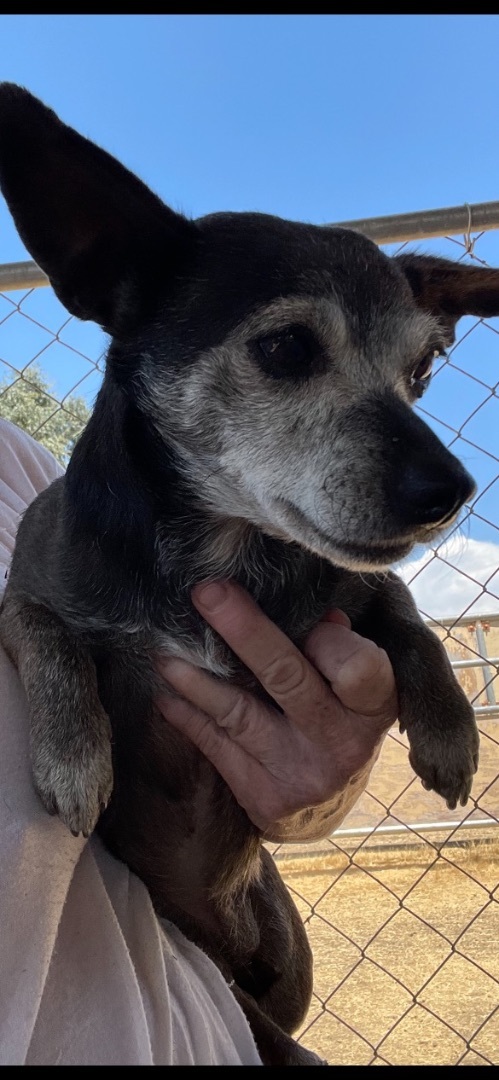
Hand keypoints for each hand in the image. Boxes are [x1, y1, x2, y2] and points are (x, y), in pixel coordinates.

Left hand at [155, 582, 397, 841]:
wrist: (330, 807)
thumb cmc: (341, 720)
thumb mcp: (355, 686)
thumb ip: (337, 645)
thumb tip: (311, 612)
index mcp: (372, 707)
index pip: (355, 667)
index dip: (328, 641)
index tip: (307, 619)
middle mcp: (341, 743)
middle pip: (287, 678)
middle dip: (244, 632)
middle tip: (207, 593)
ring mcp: (300, 774)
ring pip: (238, 715)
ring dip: (196, 680)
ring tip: (165, 652)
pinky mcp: (263, 798)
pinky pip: (216, 747)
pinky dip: (188, 717)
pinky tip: (167, 694)